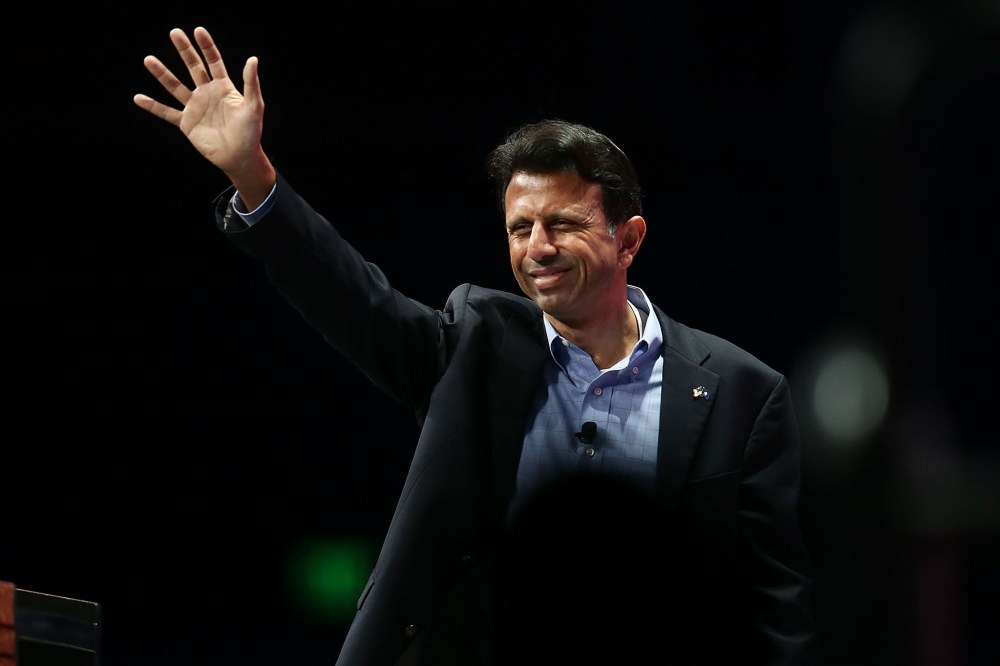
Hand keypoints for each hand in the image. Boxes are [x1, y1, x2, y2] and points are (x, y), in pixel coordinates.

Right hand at [134, 26, 274, 206]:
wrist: (240, 156)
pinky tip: (138, 98)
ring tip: (149, 59)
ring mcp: (195, 107)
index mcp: (224, 87)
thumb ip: (251, 83)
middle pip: (193, 67)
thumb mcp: (254, 106)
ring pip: (175, 86)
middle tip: (174, 32)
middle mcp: (207, 93)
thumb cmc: (251, 132)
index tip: (198, 31)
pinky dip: (153, 106)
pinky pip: (166, 112)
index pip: (213, 61)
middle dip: (184, 50)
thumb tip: (253, 59)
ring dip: (162, 74)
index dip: (206, 46)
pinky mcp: (187, 123)